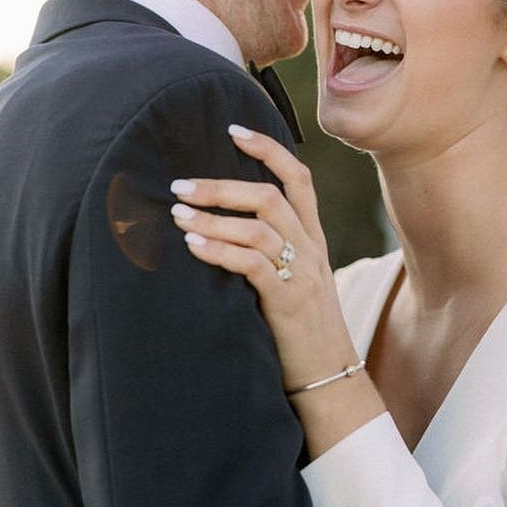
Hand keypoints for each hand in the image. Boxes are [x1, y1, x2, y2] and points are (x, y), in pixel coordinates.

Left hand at [170, 126, 358, 394]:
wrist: (329, 376)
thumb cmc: (301, 329)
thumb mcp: (296, 280)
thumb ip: (271, 251)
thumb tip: (223, 226)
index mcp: (313, 238)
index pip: (299, 179)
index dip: (268, 150)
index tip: (233, 130)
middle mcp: (311, 249)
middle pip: (270, 197)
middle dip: (221, 185)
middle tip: (180, 185)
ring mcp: (302, 274)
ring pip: (259, 227)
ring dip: (213, 217)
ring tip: (177, 215)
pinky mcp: (287, 301)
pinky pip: (252, 264)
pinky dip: (220, 250)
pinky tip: (194, 246)